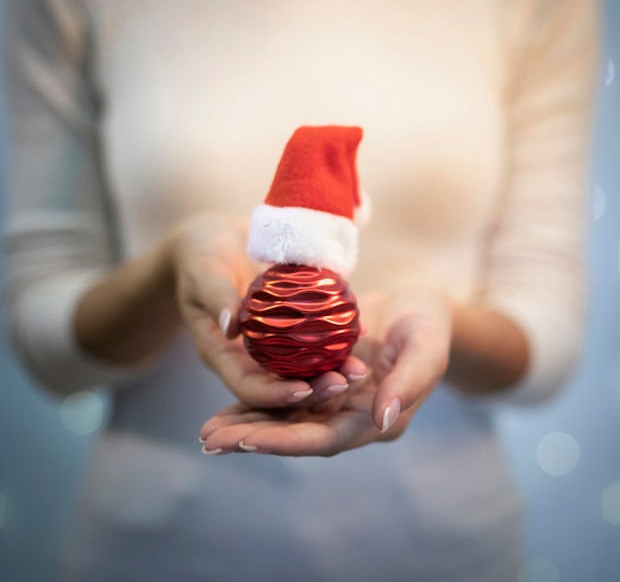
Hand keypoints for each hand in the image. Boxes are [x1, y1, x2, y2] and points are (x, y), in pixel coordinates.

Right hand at [167, 213, 365, 407]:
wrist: (215, 237)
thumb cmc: (201, 253)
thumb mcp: (203, 272)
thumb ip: (216, 297)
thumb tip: (232, 329)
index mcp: (220, 352)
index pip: (247, 386)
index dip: (275, 395)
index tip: (304, 390)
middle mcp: (246, 353)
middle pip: (281, 383)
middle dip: (314, 389)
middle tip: (347, 380)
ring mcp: (268, 339)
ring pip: (301, 364)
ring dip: (331, 368)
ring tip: (359, 366)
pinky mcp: (285, 322)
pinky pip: (311, 334)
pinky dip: (334, 335)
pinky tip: (360, 329)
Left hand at [198, 290, 451, 455]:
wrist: (420, 310)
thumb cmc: (429, 328)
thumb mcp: (426, 349)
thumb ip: (408, 383)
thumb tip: (383, 420)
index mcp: (374, 419)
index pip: (324, 438)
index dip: (285, 441)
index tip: (246, 442)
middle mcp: (348, 417)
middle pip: (296, 434)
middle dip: (253, 438)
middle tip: (209, 441)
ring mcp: (333, 400)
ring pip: (285, 417)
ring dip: (247, 424)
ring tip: (207, 431)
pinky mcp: (321, 377)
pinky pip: (285, 391)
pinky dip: (258, 398)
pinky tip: (227, 401)